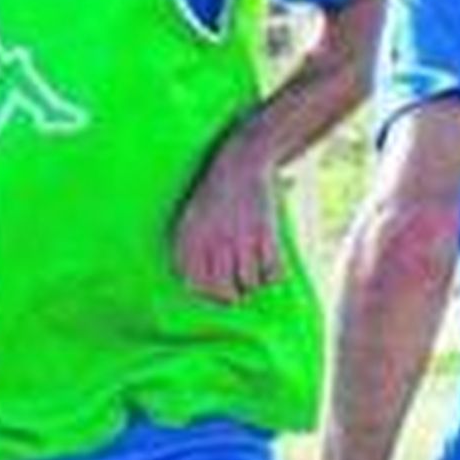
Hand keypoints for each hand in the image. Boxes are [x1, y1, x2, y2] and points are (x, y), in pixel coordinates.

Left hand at [173, 126, 283, 302]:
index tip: (216, 292)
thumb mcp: (189, 219)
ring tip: (253, 273)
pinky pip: (272, 272)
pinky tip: (268, 265)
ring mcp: (242, 238)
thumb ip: (186, 251)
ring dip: (253, 284)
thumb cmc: (213, 195)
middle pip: (224, 292)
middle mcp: (215, 241)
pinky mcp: (266, 233)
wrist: (241, 163)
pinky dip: (272, 275)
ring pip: (249, 284)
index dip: (207, 295)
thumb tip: (191, 286)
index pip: (196, 286)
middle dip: (231, 296)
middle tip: (237, 289)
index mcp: (193, 239)